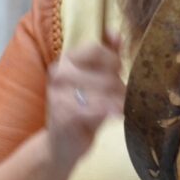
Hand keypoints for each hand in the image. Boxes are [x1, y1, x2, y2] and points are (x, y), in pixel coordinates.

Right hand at [46, 31, 124, 169]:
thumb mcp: (96, 81)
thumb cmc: (83, 110)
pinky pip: (96, 109)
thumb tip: (118, 34)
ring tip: (119, 109)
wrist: (61, 146)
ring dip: (117, 102)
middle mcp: (59, 73)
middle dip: (119, 88)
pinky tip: (114, 117)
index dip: (114, 63)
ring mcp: (58, 94)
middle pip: (104, 74)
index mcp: (67, 60)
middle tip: (122, 99)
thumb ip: (107, 57)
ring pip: (103, 92)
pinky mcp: (63, 114)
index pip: (96, 49)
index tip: (118, 75)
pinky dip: (109, 113)